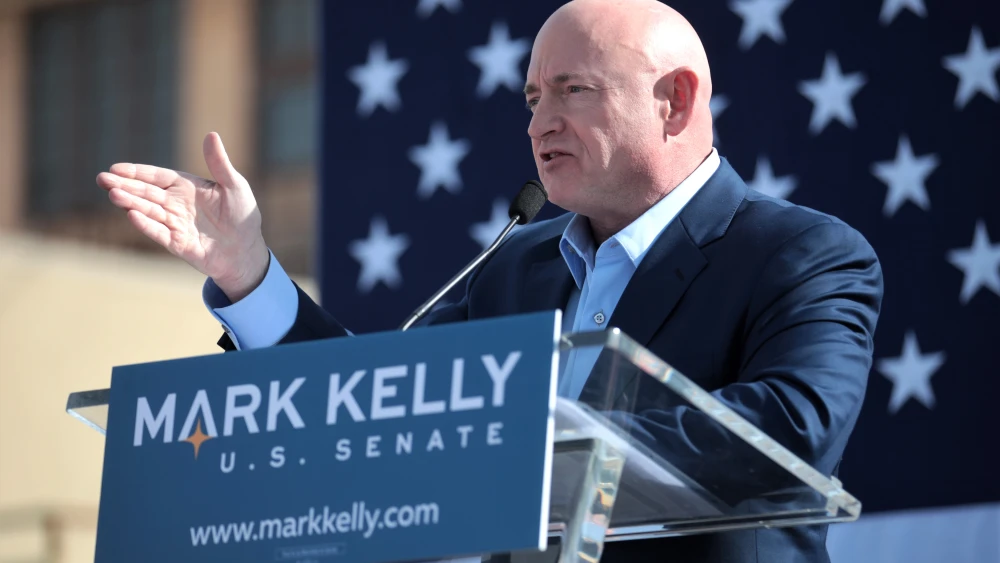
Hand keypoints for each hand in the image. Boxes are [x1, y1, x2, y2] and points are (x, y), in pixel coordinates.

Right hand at [97, 132, 268, 301]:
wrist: (247, 251)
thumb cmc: (243, 215)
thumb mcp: (235, 186)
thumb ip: (220, 164)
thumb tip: (211, 135)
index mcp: (186, 187)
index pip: (157, 176)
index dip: (137, 172)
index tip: (116, 168)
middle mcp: (176, 204)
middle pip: (146, 192)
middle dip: (124, 185)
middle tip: (102, 179)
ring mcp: (174, 224)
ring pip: (148, 211)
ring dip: (131, 203)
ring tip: (113, 195)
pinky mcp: (177, 243)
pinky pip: (159, 233)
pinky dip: (146, 225)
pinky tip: (132, 216)